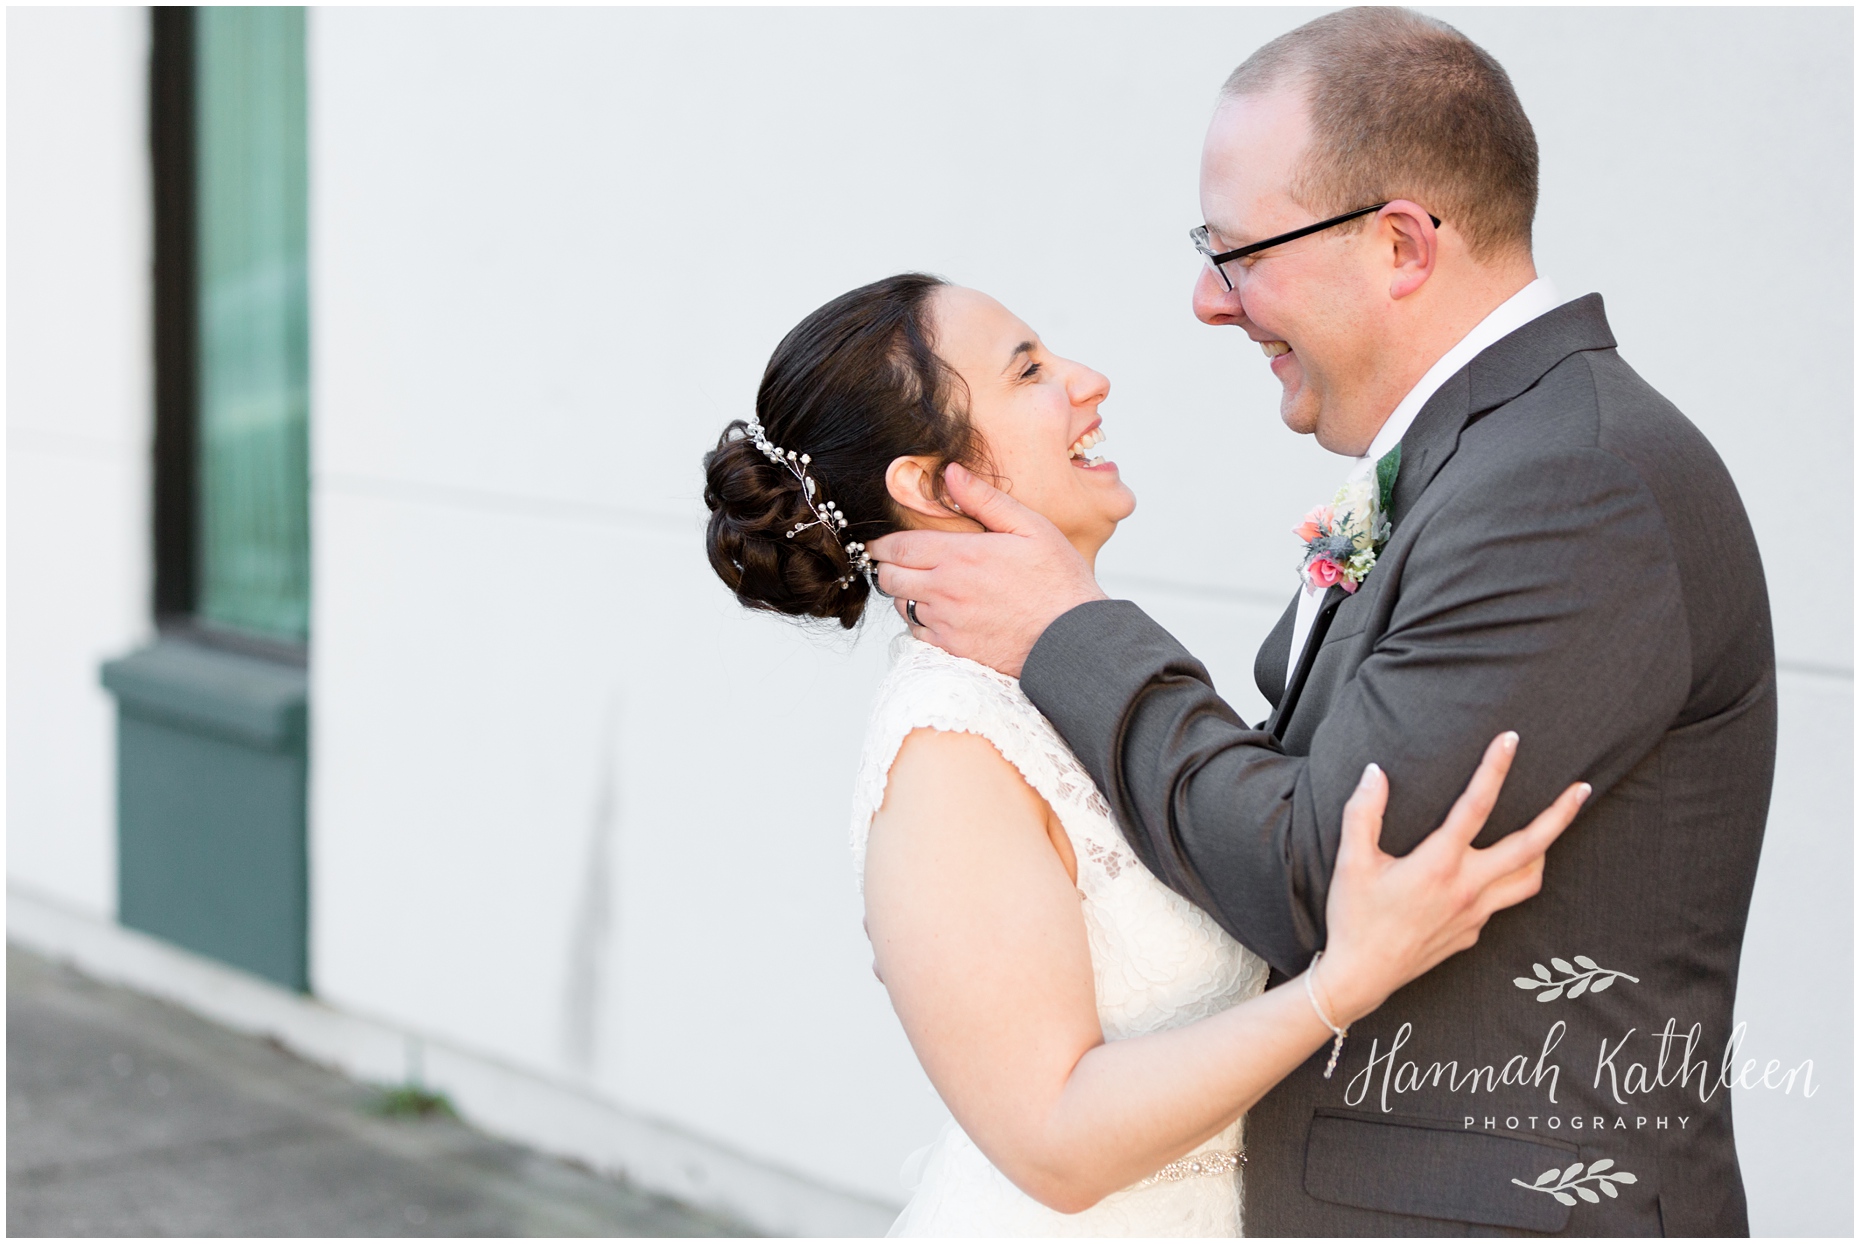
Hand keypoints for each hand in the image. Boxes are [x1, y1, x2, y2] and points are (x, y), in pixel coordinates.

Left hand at [867, 464, 1106, 676]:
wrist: (1072, 638)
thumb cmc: (1058, 581)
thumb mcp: (1030, 527)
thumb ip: (985, 499)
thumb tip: (951, 473)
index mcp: (961, 556)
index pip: (899, 547)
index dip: (881, 545)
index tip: (877, 543)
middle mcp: (946, 590)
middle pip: (890, 578)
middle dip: (887, 567)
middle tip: (895, 562)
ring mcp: (947, 623)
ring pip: (901, 606)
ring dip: (904, 594)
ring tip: (921, 586)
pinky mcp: (954, 649)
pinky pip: (918, 634)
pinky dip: (919, 622)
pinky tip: (939, 613)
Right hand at [1314, 732, 1589, 1026]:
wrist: (1362, 976)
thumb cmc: (1354, 917)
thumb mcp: (1350, 861)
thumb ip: (1363, 812)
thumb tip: (1375, 772)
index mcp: (1438, 864)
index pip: (1475, 806)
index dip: (1494, 768)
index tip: (1511, 739)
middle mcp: (1467, 888)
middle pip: (1530, 847)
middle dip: (1560, 815)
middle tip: (1581, 789)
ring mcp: (1476, 914)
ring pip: (1529, 880)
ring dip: (1545, 851)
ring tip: (1550, 831)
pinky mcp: (1473, 934)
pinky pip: (1502, 902)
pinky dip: (1507, 882)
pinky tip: (1491, 874)